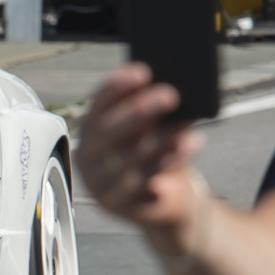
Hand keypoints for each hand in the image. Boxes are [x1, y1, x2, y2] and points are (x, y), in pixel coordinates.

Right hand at [79, 62, 206, 256]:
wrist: (165, 199)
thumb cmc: (157, 153)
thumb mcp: (155, 127)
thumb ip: (154, 110)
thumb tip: (173, 86)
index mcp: (92, 125)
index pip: (99, 101)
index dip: (117, 86)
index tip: (143, 72)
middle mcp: (87, 151)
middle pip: (108, 129)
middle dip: (140, 110)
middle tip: (170, 95)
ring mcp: (95, 179)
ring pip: (126, 156)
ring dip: (160, 140)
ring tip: (186, 129)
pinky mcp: (110, 202)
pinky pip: (136, 183)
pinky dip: (162, 165)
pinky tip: (183, 150)